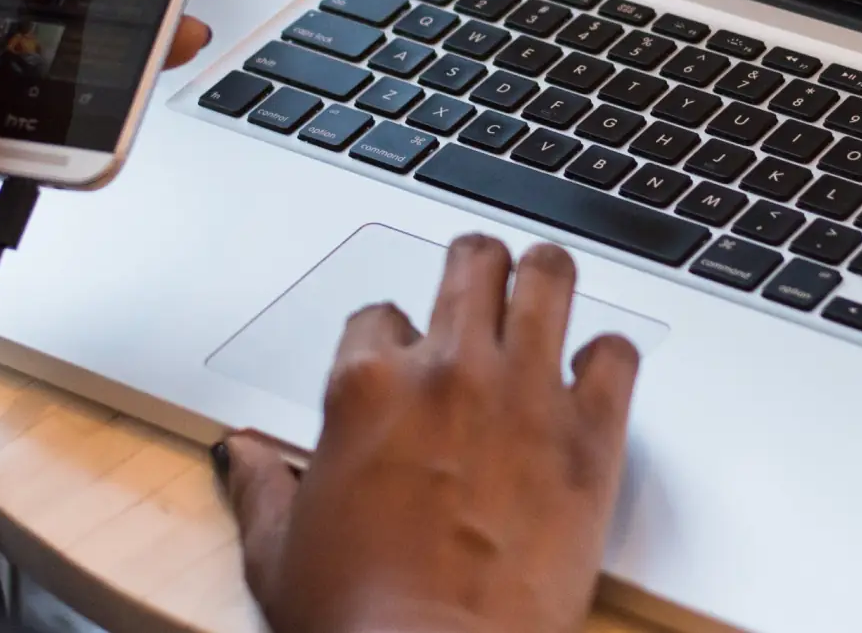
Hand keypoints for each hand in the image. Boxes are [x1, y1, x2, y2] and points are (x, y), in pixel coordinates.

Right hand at [217, 237, 640, 632]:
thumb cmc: (357, 619)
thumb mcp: (278, 552)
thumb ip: (263, 488)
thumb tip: (244, 456)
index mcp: (365, 387)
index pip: (379, 315)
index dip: (394, 337)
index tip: (405, 360)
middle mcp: (447, 372)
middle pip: (472, 263)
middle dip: (477, 267)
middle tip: (485, 285)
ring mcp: (523, 394)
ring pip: (548, 276)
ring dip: (546, 279)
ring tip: (546, 291)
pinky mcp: (589, 436)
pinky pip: (617, 354)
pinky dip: (611, 358)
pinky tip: (598, 375)